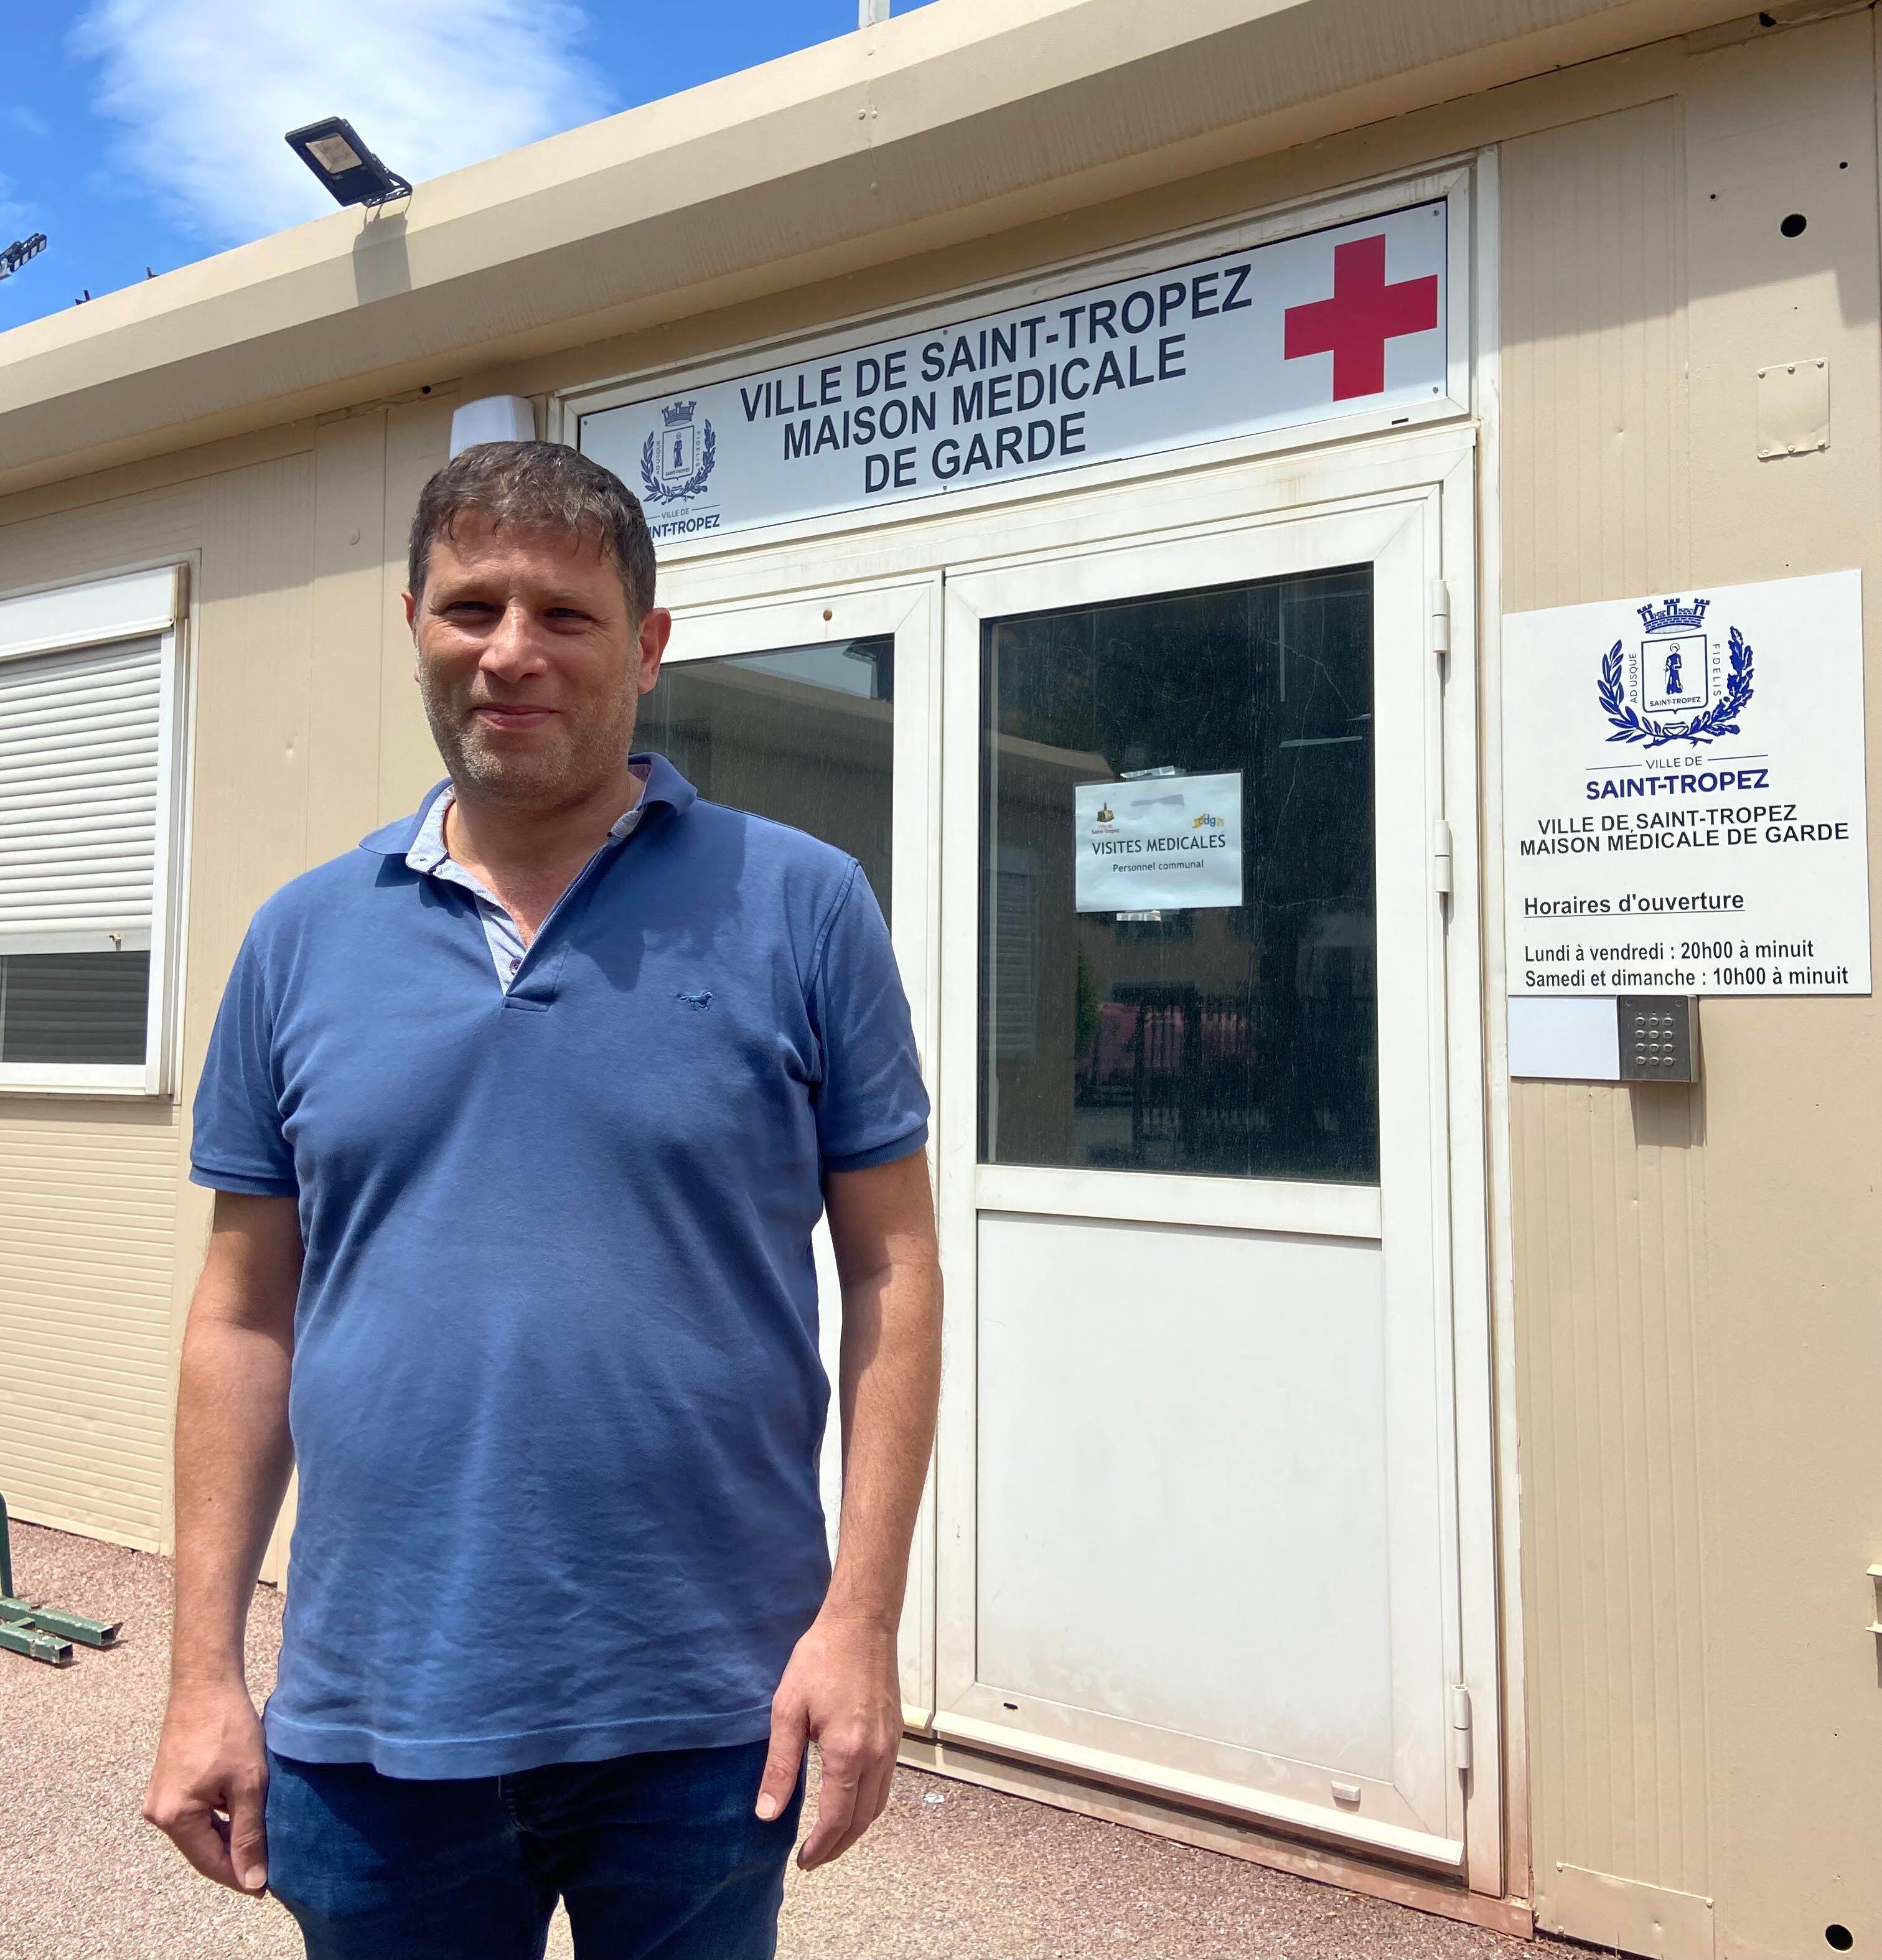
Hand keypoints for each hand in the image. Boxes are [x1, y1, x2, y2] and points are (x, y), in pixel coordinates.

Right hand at [144, 1680, 270, 1893]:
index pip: (210, 1862)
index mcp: (173, 1817)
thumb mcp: (248, 1783)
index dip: (240, 1875)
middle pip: (202, 1847)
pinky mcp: (170, 1780)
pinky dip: (220, 1814)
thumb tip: (252, 1880)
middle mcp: (158, 1812)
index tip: (267, 1887)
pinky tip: (245, 1810)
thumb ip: (249, 1833)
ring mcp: (162, 1795)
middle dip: (235, 1856)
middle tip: (270, 1863)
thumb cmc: (229, 1728)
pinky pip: (197, 1810)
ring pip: (201, 1829)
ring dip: (229, 1834)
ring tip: (263, 1838)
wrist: (207, 1680)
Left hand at [756, 1610, 901, 1868]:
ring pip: (878, 1805)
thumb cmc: (822, 1659)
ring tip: (830, 1840)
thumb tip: (768, 1813)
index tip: (802, 1860)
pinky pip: (886, 1784)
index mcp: (848, 1752)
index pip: (837, 1818)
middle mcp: (877, 1755)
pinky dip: (868, 1805)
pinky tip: (850, 1803)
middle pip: (862, 1820)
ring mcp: (891, 1745)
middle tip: (813, 1859)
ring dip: (855, 1829)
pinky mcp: (896, 1734)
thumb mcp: (788, 1709)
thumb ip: (780, 1765)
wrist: (862, 1623)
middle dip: (838, 1846)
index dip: (820, 1846)